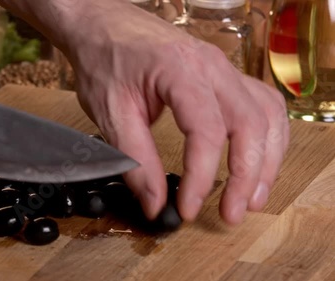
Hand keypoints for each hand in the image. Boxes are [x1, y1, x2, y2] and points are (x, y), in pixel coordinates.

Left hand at [64, 2, 288, 223]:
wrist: (102, 26)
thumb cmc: (104, 59)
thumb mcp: (110, 113)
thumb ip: (136, 160)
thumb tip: (155, 203)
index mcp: (180, 70)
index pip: (206, 131)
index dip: (201, 177)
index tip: (188, 208)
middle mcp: (212, 66)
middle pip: (250, 124)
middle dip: (246, 176)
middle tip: (231, 213)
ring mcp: (222, 68)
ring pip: (266, 114)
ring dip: (265, 159)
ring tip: (252, 197)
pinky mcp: (222, 76)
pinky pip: (261, 104)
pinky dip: (266, 137)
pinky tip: (257, 159)